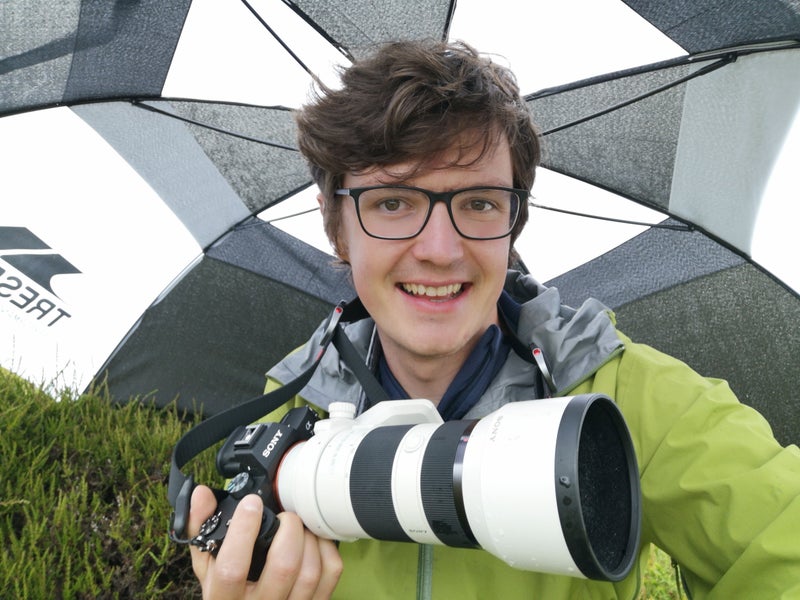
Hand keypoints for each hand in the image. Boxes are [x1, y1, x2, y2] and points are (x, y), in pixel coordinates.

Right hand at [189, 485, 342, 598]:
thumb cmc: (228, 589)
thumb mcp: (207, 566)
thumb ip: (201, 528)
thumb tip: (202, 494)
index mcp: (224, 598)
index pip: (231, 569)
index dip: (243, 531)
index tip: (251, 504)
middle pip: (283, 566)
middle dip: (288, 528)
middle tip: (284, 516)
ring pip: (310, 571)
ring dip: (309, 538)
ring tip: (298, 528)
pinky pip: (330, 574)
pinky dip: (326, 548)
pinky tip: (314, 540)